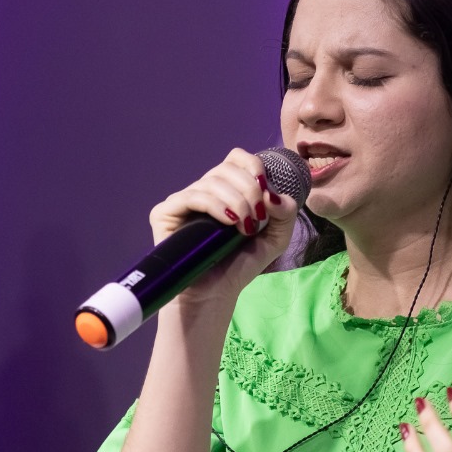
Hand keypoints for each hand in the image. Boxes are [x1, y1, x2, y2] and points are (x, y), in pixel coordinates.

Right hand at [148, 148, 298, 302]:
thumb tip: (274, 194)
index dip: (253, 167)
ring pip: (213, 182)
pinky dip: (216, 206)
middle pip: (227, 168)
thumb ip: (286, 213)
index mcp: (227, 190)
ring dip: (237, 203)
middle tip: (257, 219)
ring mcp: (183, 200)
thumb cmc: (241, 265)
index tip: (265, 192)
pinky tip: (229, 222)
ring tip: (245, 229)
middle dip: (250, 191)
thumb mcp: (276, 238)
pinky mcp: (166, 212)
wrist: (216, 293)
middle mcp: (204, 190)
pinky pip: (192, 196)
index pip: (237, 158)